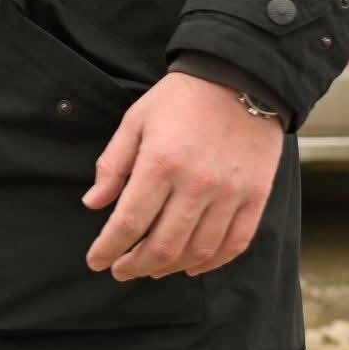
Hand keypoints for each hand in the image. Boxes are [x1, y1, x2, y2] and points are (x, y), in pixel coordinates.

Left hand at [83, 72, 284, 280]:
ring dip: (169, 268)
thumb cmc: (180, 99)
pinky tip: (192, 266)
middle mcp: (196, 185)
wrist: (239, 79)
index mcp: (160, 163)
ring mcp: (229, 194)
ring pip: (197, 251)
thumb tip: (93, 203)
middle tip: (121, 270)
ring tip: (151, 268)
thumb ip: (113, 164)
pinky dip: (211, 262)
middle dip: (135, 265)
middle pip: (162, 246)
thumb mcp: (135, 121)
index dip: (109, 247)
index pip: (128, 221)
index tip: (96, 260)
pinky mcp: (255, 198)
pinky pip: (234, 244)